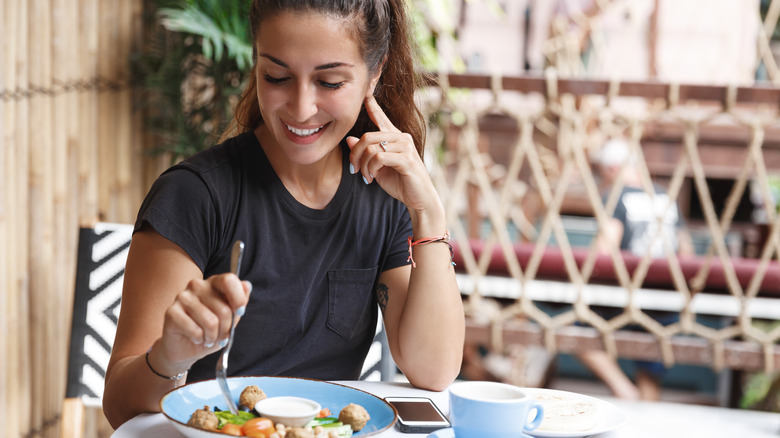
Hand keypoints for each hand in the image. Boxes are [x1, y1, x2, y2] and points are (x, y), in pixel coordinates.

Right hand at [155, 274, 251, 371]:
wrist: (185, 347)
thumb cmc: (209, 330)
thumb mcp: (230, 317)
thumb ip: (240, 301)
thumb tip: (247, 285)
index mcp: (213, 283)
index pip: (229, 280)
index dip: (238, 298)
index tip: (240, 312)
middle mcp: (197, 285)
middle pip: (224, 308)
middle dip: (226, 329)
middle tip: (221, 336)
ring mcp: (182, 297)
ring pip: (210, 322)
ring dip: (212, 337)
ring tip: (208, 338)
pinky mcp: (171, 312)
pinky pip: (195, 330)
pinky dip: (199, 339)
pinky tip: (196, 338)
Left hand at [346, 96, 440, 214]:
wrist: (419, 199)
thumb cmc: (399, 183)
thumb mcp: (377, 167)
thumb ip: (365, 153)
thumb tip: (350, 139)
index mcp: (395, 137)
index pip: (381, 117)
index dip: (372, 105)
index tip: (365, 92)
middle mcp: (401, 138)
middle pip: (368, 136)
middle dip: (355, 154)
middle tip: (354, 169)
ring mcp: (406, 147)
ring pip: (372, 148)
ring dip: (363, 165)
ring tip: (366, 176)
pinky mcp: (407, 159)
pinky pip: (379, 157)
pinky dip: (371, 168)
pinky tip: (372, 177)